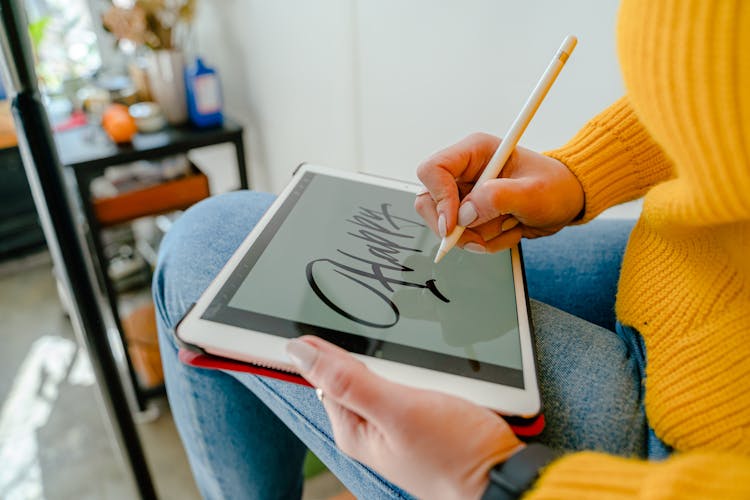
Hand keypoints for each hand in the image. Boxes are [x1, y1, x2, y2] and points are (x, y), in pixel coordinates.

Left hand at [286, 336, 524, 499]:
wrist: (504, 475)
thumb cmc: (455, 451)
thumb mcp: (397, 408)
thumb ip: (347, 380)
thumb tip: (297, 352)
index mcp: (353, 428)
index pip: (323, 375)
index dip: (324, 345)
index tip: (323, 314)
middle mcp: (370, 428)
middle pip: (352, 372)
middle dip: (363, 350)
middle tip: (373, 330)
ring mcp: (397, 423)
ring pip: (384, 373)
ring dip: (392, 358)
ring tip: (401, 347)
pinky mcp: (422, 418)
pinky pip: (407, 382)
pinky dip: (414, 369)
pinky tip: (422, 363)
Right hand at [415, 133, 583, 252]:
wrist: (567, 201)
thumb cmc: (556, 187)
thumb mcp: (533, 193)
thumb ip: (498, 199)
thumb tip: (465, 214)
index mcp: (475, 151)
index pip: (433, 170)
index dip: (439, 199)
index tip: (454, 224)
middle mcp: (465, 171)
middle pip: (429, 201)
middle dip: (452, 227)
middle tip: (477, 239)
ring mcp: (466, 194)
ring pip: (444, 224)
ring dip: (474, 237)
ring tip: (506, 229)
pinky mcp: (471, 213)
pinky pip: (462, 236)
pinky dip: (484, 242)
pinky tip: (506, 231)